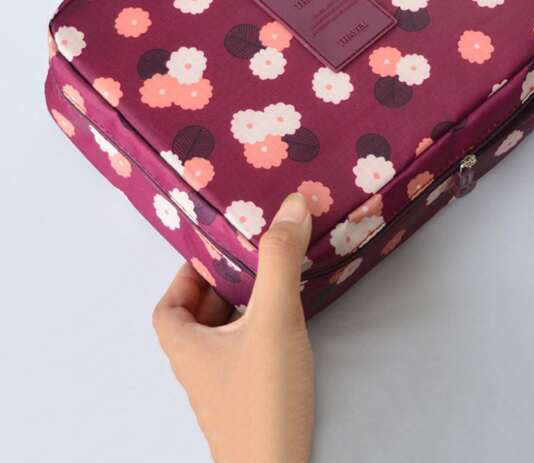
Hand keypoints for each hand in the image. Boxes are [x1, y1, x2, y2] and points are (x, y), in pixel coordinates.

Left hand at [152, 193, 313, 462]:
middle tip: (251, 263)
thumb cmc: (262, 396)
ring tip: (273, 287)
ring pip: (224, 341)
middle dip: (221, 289)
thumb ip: (280, 261)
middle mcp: (199, 370)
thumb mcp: (271, 318)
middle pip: (196, 321)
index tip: (213, 256)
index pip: (167, 309)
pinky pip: (246, 359)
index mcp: (187, 347)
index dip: (184, 279)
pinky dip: (259, 337)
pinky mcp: (250, 405)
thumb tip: (291, 203)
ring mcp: (224, 392)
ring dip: (242, 312)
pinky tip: (287, 331)